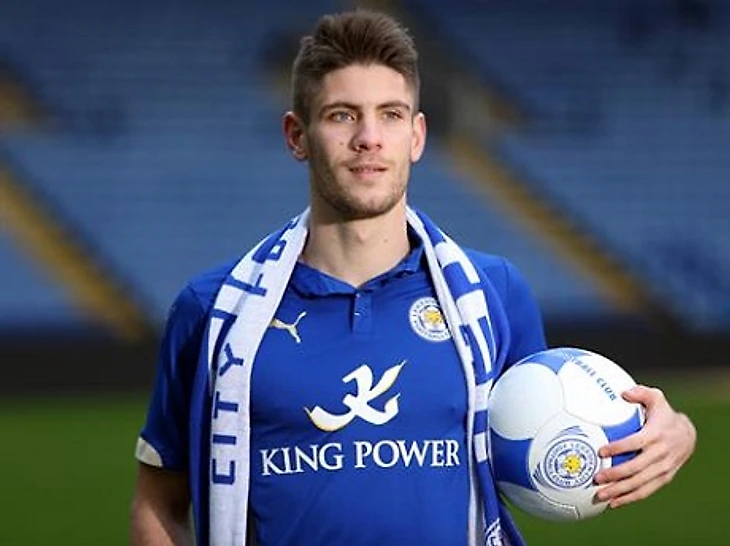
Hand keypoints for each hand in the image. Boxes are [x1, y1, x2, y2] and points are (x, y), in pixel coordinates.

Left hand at [593, 385, 696, 508]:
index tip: (601, 451)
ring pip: (639, 484)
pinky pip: (645, 491)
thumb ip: (641, 392)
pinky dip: (629, 499)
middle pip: (635, 468)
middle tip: (595, 478)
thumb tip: (623, 393)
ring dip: (619, 491)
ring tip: (599, 495)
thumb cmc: (663, 415)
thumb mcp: (656, 399)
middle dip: (615, 475)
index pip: (635, 443)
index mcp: (656, 435)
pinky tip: (612, 503)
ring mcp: (663, 469)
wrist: (687, 435)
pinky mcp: (663, 479)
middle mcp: (660, 454)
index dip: (618, 448)